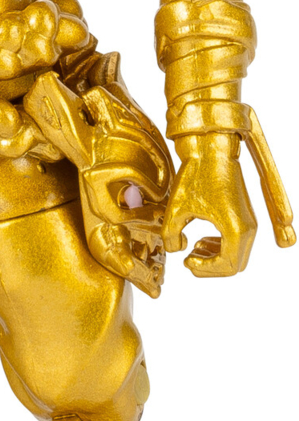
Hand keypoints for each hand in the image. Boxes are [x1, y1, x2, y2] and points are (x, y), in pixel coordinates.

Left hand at [163, 132, 256, 275]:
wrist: (210, 151)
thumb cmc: (195, 176)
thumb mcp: (176, 210)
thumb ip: (171, 237)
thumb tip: (177, 249)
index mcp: (235, 230)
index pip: (226, 267)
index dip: (204, 270)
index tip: (186, 260)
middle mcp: (248, 228)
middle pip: (235, 266)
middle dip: (211, 267)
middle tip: (189, 260)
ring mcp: (249, 222)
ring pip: (238, 256)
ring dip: (216, 258)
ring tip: (194, 248)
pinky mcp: (245, 216)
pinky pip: (238, 244)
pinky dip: (221, 247)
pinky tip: (201, 239)